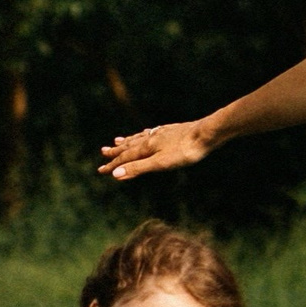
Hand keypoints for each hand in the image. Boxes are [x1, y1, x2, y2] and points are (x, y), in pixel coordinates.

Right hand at [97, 118, 215, 181]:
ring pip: (139, 138)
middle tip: (103, 152)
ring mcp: (161, 134)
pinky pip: (151, 133)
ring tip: (118, 140)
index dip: (112, 165)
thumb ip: (138, 168)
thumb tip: (115, 174)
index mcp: (146, 147)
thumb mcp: (160, 164)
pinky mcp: (171, 131)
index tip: (100, 170)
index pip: (125, 158)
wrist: (205, 134)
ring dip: (127, 141)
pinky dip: (143, 135)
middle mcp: (151, 138)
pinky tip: (147, 133)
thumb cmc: (184, 151)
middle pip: (129, 146)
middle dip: (116, 151)